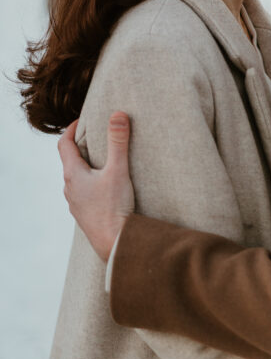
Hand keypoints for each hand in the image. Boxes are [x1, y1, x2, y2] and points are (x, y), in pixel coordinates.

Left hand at [58, 111, 134, 261]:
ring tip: (102, 158)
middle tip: (96, 135)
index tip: (82, 120)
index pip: (64, 145)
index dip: (72, 129)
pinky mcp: (84, 214)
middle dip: (80, 146)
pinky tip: (105, 185)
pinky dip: (90, 181)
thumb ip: (118, 142)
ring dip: (85, 165)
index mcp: (73, 175)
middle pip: (69, 161)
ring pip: (75, 178)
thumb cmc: (114, 208)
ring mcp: (75, 203)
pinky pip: (83, 191)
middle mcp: (70, 188)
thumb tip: (118, 115)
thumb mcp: (118, 170)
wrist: (114, 244)